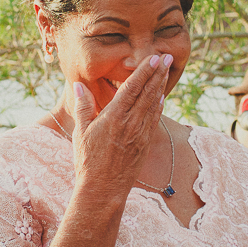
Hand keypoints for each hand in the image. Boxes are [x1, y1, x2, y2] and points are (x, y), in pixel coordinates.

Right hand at [66, 54, 171, 195]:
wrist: (103, 189)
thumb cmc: (87, 161)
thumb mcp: (81, 132)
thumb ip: (83, 107)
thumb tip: (79, 85)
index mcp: (114, 117)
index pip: (132, 87)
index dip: (145, 71)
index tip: (155, 58)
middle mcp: (131, 123)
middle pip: (148, 92)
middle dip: (159, 73)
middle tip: (168, 56)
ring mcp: (140, 133)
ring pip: (153, 104)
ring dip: (160, 85)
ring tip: (167, 70)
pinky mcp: (145, 143)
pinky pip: (154, 119)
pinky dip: (158, 105)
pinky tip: (161, 96)